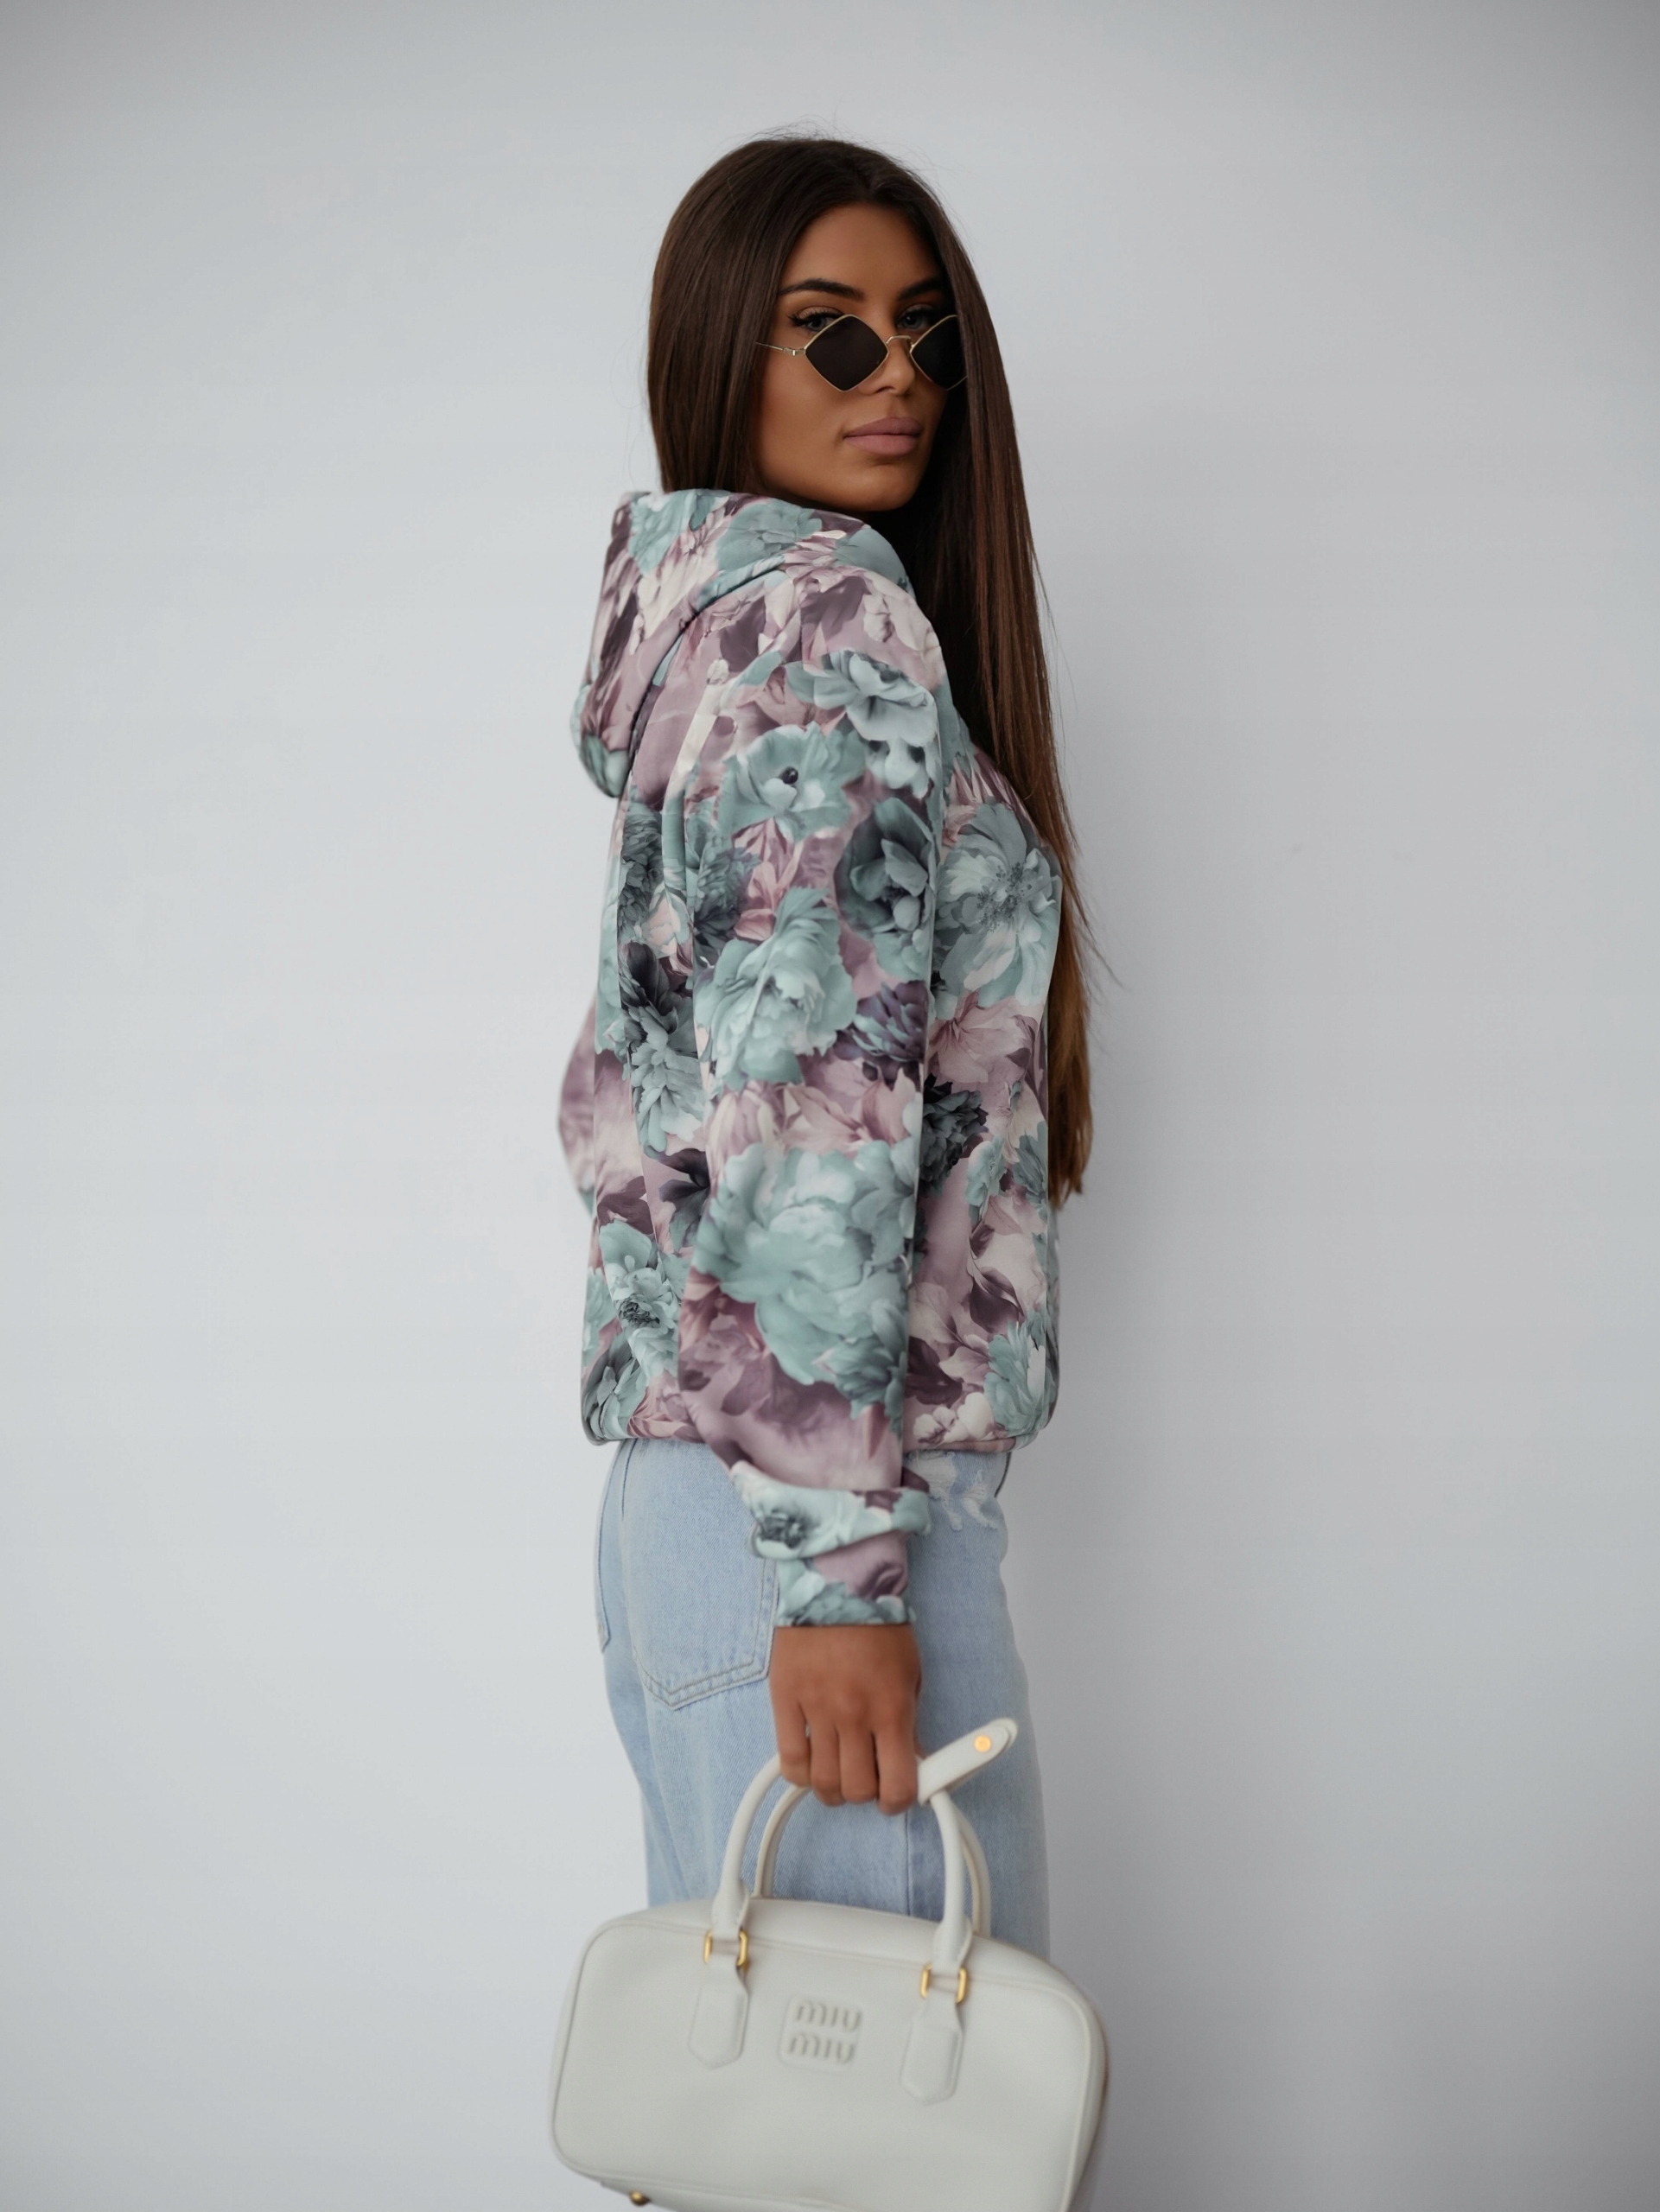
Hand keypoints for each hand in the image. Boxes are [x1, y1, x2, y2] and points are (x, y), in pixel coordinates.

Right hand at [769, 1623, 921, 1814]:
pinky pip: (789, 1758)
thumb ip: (909, 1723)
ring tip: (838, 1773)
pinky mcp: (786, 1699)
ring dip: (833, 1788)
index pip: (898, 1784)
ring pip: (822, 1782)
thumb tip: (912, 1762)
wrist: (837, 1583)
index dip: (899, 1800)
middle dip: (865, 1793)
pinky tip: (810, 1764)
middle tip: (867, 1778)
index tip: (896, 1794)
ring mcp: (817, 1708)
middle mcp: (854, 1714)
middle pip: (856, 1789)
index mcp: (891, 1708)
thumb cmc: (879, 1626)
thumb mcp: (910, 1673)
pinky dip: (800, 1773)